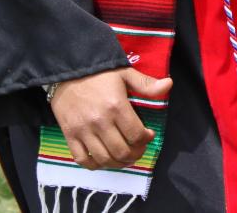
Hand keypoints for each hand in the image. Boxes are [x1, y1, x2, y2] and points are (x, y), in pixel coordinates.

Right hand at [49, 67, 171, 169]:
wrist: (68, 72)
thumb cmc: (100, 73)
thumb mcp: (126, 74)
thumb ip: (146, 84)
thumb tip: (169, 85)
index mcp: (116, 107)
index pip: (136, 134)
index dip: (146, 139)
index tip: (148, 135)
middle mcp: (100, 122)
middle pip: (121, 151)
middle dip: (135, 154)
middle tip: (138, 149)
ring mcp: (83, 131)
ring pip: (103, 159)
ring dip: (118, 163)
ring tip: (125, 157)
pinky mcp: (69, 135)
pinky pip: (82, 159)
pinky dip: (94, 165)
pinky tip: (103, 159)